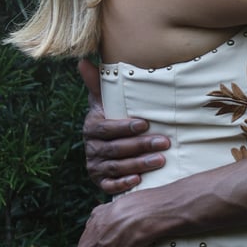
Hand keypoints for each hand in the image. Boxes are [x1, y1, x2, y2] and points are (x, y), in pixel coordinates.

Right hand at [79, 58, 169, 195]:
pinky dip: (123, 184)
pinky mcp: (100, 182)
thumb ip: (97, 83)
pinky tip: (138, 181)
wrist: (107, 145)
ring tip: (161, 160)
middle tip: (164, 143)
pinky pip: (109, 186)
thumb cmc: (111, 117)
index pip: (107, 128)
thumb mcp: (104, 101)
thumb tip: (82, 60)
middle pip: (115, 149)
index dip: (125, 127)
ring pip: (116, 167)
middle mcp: (91, 148)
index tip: (145, 124)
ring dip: (139, 164)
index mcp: (91, 127)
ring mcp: (95, 166)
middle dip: (141, 146)